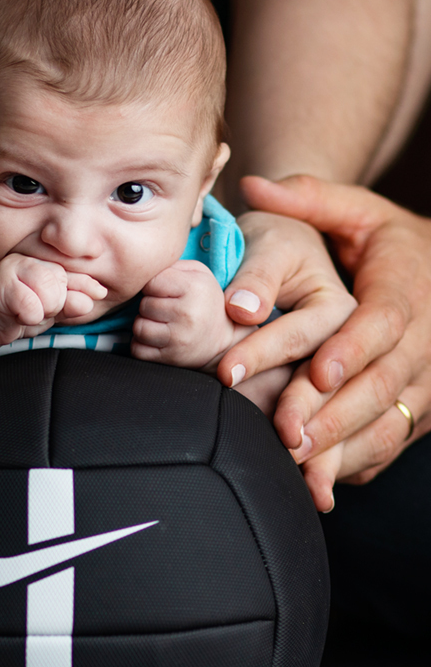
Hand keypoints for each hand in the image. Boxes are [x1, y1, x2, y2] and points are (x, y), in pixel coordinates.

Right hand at [0, 253, 105, 347]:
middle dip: (56, 305)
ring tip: (28, 311)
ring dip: (42, 312)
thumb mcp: (53, 310)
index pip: (76, 272)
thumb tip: (97, 295)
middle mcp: (32, 257)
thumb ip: (73, 302)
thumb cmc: (19, 313)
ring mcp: (16, 265)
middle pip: (64, 285)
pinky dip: (28, 317)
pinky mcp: (2, 281)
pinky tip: (16, 314)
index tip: (98, 292)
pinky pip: (31, 306)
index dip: (87, 286)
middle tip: (39, 308)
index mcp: (47, 261)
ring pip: (51, 293)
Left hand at [132, 260, 241, 366]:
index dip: (153, 285)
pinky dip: (142, 344)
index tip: (163, 290)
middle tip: (164, 308)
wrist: (222, 340)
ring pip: (138, 328)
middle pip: (143, 305)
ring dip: (144, 325)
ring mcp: (178, 339)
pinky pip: (138, 350)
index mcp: (194, 288)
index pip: (151, 281)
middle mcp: (187, 314)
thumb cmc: (203, 300)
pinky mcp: (170, 359)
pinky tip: (156, 339)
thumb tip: (143, 269)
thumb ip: (171, 265)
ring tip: (160, 323)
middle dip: (149, 305)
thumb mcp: (196, 273)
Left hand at [241, 174, 430, 496]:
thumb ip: (310, 197)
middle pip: (380, 383)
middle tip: (285, 433)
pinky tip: (317, 483)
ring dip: (342, 449)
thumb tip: (252, 184)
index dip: (353, 350)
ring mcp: (425, 383)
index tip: (318, 372)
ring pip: (387, 423)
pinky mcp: (417, 413)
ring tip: (296, 467)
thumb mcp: (361, 212)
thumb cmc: (392, 245)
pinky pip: (388, 445)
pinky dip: (354, 465)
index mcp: (407, 291)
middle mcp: (424, 342)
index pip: (383, 323)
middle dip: (334, 412)